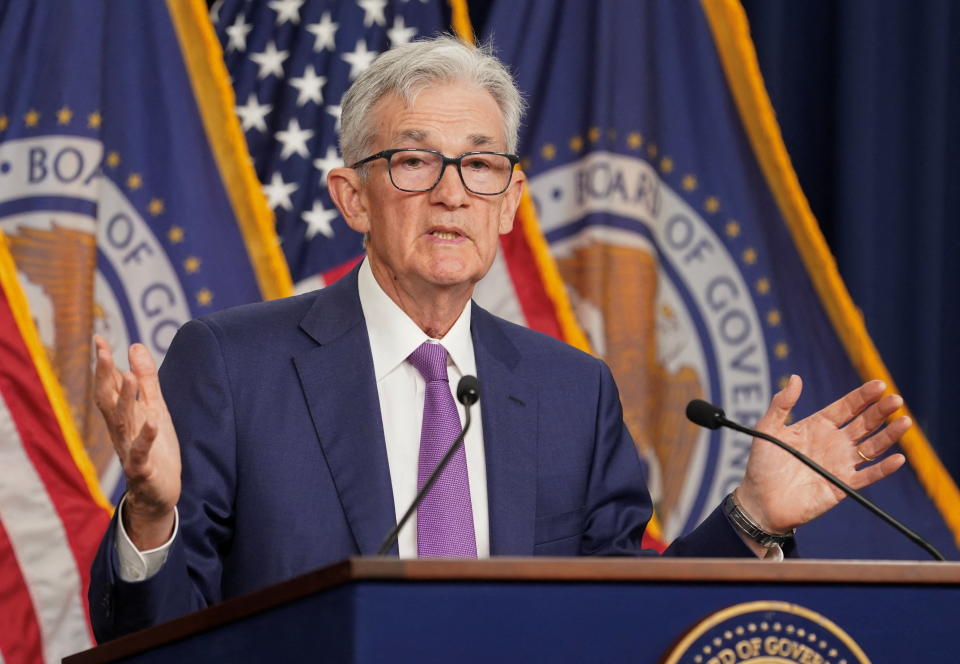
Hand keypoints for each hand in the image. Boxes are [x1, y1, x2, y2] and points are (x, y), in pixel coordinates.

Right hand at [93, 335, 180, 549]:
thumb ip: (147, 380)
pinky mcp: (143, 469)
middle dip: (106, 377)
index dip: (104, 365)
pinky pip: (142, 452)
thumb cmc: (155, 449)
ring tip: (130, 377)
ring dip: (125, 401)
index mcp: (123, 417)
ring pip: (124, 424)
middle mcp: (121, 432)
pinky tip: (152, 421)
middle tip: (103, 353)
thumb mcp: (154, 409)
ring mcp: (130, 450)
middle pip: (109, 402)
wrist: (159, 493)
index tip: (99, 339)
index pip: (108, 387)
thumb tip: (135, 346)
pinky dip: (146, 437)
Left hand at [736, 375, 907, 535]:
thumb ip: (781, 404)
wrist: (759, 501)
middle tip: (896, 399)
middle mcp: (833, 442)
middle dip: (880, 411)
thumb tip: (796, 378)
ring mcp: (840, 463)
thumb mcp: (767, 429)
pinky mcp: (842, 485)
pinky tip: (897, 459)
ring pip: (871, 446)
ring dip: (889, 435)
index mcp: (817, 426)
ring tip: (904, 421)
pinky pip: (867, 475)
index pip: (846, 407)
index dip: (862, 396)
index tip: (879, 385)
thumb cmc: (762, 465)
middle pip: (864, 423)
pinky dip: (883, 469)